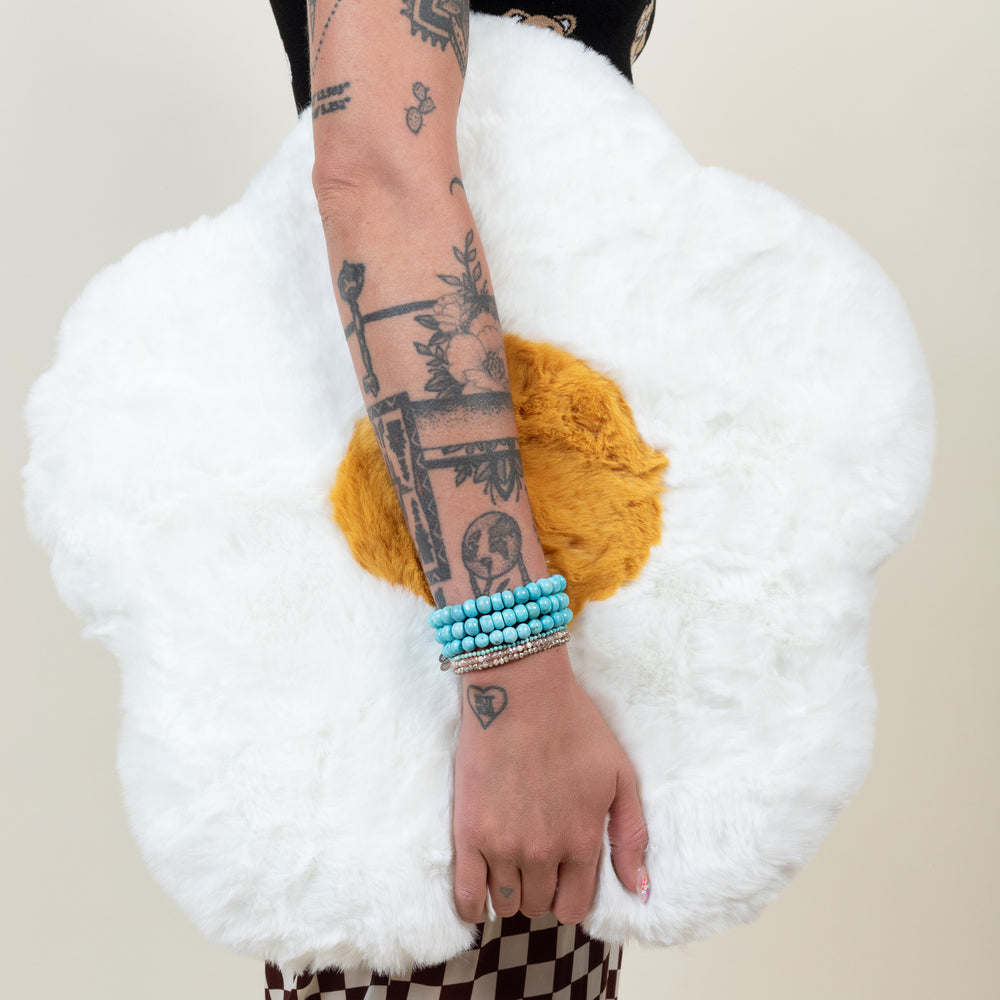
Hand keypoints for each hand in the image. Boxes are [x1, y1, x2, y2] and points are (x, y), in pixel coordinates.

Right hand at [452, 646, 648, 924]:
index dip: (570, 896)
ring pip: (506, 902)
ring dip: (510, 892)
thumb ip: (632, 835)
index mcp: (583, 840)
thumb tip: (640, 889)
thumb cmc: (573, 724)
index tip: (562, 879)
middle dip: (541, 891)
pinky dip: (471, 906)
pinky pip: (465, 894)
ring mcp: (503, 845)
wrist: (520, 692)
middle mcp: (545, 851)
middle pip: (540, 905)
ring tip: (509, 866)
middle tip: (535, 862)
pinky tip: (476, 899)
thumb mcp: (620, 775)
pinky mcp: (468, 832)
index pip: (576, 904)